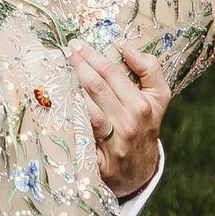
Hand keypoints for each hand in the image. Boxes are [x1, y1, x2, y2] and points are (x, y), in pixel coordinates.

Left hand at [70, 39, 168, 202]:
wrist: (141, 170)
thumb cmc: (145, 126)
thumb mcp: (159, 97)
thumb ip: (150, 69)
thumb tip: (128, 49)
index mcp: (141, 105)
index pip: (112, 74)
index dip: (93, 57)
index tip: (76, 44)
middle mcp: (128, 124)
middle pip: (97, 89)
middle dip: (78, 66)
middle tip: (64, 51)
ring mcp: (113, 145)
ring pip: (87, 112)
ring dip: (70, 90)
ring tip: (57, 72)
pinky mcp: (99, 162)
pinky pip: (80, 138)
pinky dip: (68, 122)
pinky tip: (55, 106)